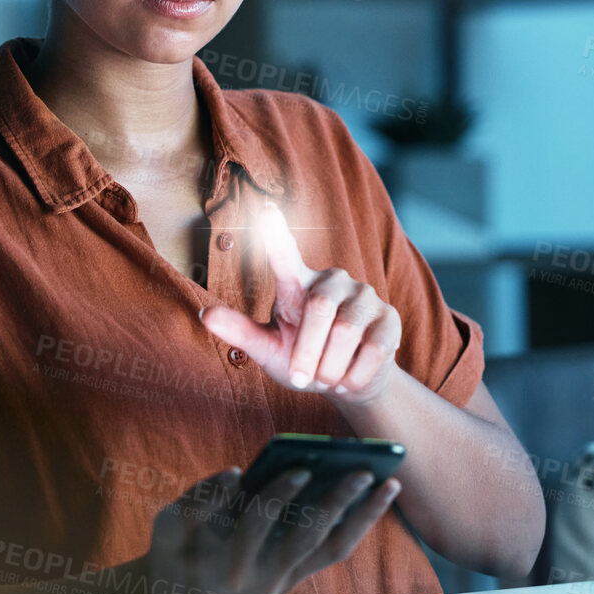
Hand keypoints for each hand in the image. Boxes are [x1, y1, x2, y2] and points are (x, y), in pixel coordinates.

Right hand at [142, 464, 401, 593]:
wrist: (181, 592)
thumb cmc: (176, 547)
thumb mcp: (172, 521)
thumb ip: (200, 499)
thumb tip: (234, 475)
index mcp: (227, 562)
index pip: (258, 526)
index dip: (277, 497)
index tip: (300, 468)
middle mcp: (263, 578)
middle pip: (307, 538)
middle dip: (336, 503)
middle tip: (362, 471)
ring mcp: (285, 580)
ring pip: (333, 548)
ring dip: (364, 517)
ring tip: (390, 484)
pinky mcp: (298, 576)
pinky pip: (335, 549)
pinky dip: (359, 523)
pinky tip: (377, 498)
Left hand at [199, 201, 402, 406]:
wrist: (348, 383)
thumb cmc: (303, 360)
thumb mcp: (269, 349)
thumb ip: (240, 332)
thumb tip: (204, 315)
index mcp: (297, 283)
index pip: (285, 254)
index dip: (276, 234)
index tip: (267, 210)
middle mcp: (332, 280)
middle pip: (319, 310)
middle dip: (308, 354)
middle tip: (303, 380)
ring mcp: (365, 296)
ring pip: (347, 332)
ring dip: (332, 367)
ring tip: (327, 377)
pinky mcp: (389, 318)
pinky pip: (373, 350)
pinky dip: (355, 375)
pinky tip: (349, 377)